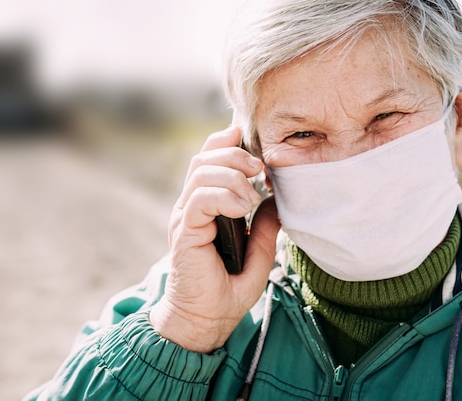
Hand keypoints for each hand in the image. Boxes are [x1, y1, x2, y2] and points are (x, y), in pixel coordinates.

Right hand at [150, 126, 280, 352]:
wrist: (206, 320)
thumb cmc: (229, 289)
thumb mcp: (259, 254)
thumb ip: (266, 227)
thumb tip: (275, 199)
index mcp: (205, 206)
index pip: (208, 160)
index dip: (225, 143)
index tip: (249, 141)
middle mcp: (191, 207)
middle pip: (204, 159)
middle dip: (235, 155)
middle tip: (259, 168)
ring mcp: (186, 218)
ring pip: (201, 173)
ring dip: (233, 176)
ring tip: (251, 199)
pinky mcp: (185, 231)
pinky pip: (200, 198)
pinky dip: (225, 196)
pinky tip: (243, 209)